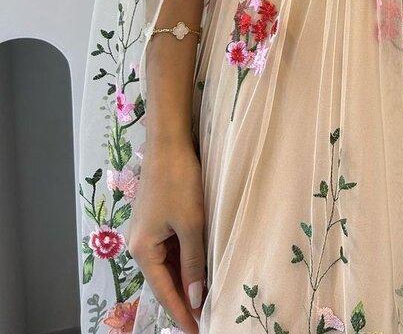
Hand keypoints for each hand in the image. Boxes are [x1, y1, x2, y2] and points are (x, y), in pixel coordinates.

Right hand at [128, 139, 205, 332]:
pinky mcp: (157, 218)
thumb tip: (195, 297)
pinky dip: (184, 260)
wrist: (168, 144)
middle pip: (163, 280)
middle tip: (205, 318)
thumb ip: (193, 262)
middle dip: (183, 300)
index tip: (197, 331)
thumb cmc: (179, 182)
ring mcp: (147, 231)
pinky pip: (171, 248)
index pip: (164, 291)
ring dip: (185, 280)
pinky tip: (199, 267)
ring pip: (168, 264)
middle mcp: (140, 244)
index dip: (181, 313)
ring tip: (206, 298)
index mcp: (143, 250)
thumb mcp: (191, 224)